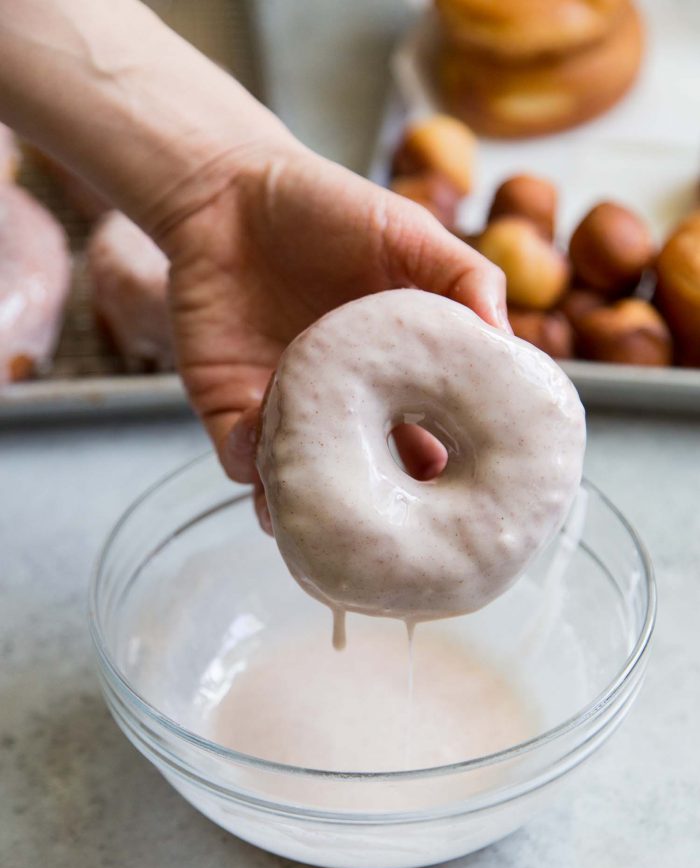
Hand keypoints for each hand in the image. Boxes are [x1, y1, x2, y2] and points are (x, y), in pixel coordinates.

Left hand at [162, 142, 507, 530]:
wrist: (228, 190)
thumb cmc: (325, 209)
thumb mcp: (410, 236)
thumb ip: (464, 279)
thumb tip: (508, 340)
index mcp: (391, 378)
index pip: (428, 441)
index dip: (444, 476)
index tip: (464, 504)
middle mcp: (341, 405)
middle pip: (365, 482)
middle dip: (377, 513)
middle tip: (392, 529)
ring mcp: (283, 412)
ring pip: (300, 486)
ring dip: (306, 506)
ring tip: (315, 516)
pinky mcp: (227, 408)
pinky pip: (240, 457)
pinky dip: (250, 460)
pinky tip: (260, 437)